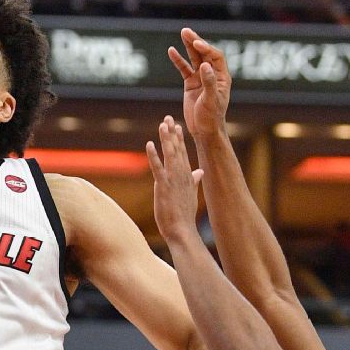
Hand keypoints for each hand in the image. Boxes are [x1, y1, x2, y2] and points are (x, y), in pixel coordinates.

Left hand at [146, 115, 203, 240]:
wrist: (183, 231)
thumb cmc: (184, 216)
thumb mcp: (191, 195)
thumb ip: (194, 181)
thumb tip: (200, 171)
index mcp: (187, 177)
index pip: (183, 153)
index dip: (179, 139)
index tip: (176, 126)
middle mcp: (182, 175)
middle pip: (177, 150)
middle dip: (172, 133)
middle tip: (168, 118)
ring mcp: (173, 180)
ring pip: (169, 155)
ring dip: (166, 139)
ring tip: (162, 124)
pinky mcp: (164, 186)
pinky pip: (158, 168)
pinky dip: (153, 156)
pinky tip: (149, 144)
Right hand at [167, 27, 231, 137]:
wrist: (204, 130)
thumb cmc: (212, 117)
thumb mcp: (211, 100)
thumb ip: (209, 82)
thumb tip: (205, 65)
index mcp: (222, 77)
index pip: (215, 57)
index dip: (206, 48)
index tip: (196, 44)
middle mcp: (212, 75)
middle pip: (204, 53)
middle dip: (196, 42)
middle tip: (186, 31)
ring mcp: (201, 78)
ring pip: (194, 58)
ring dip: (188, 46)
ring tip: (182, 33)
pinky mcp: (191, 84)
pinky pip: (184, 68)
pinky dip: (178, 60)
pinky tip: (172, 51)